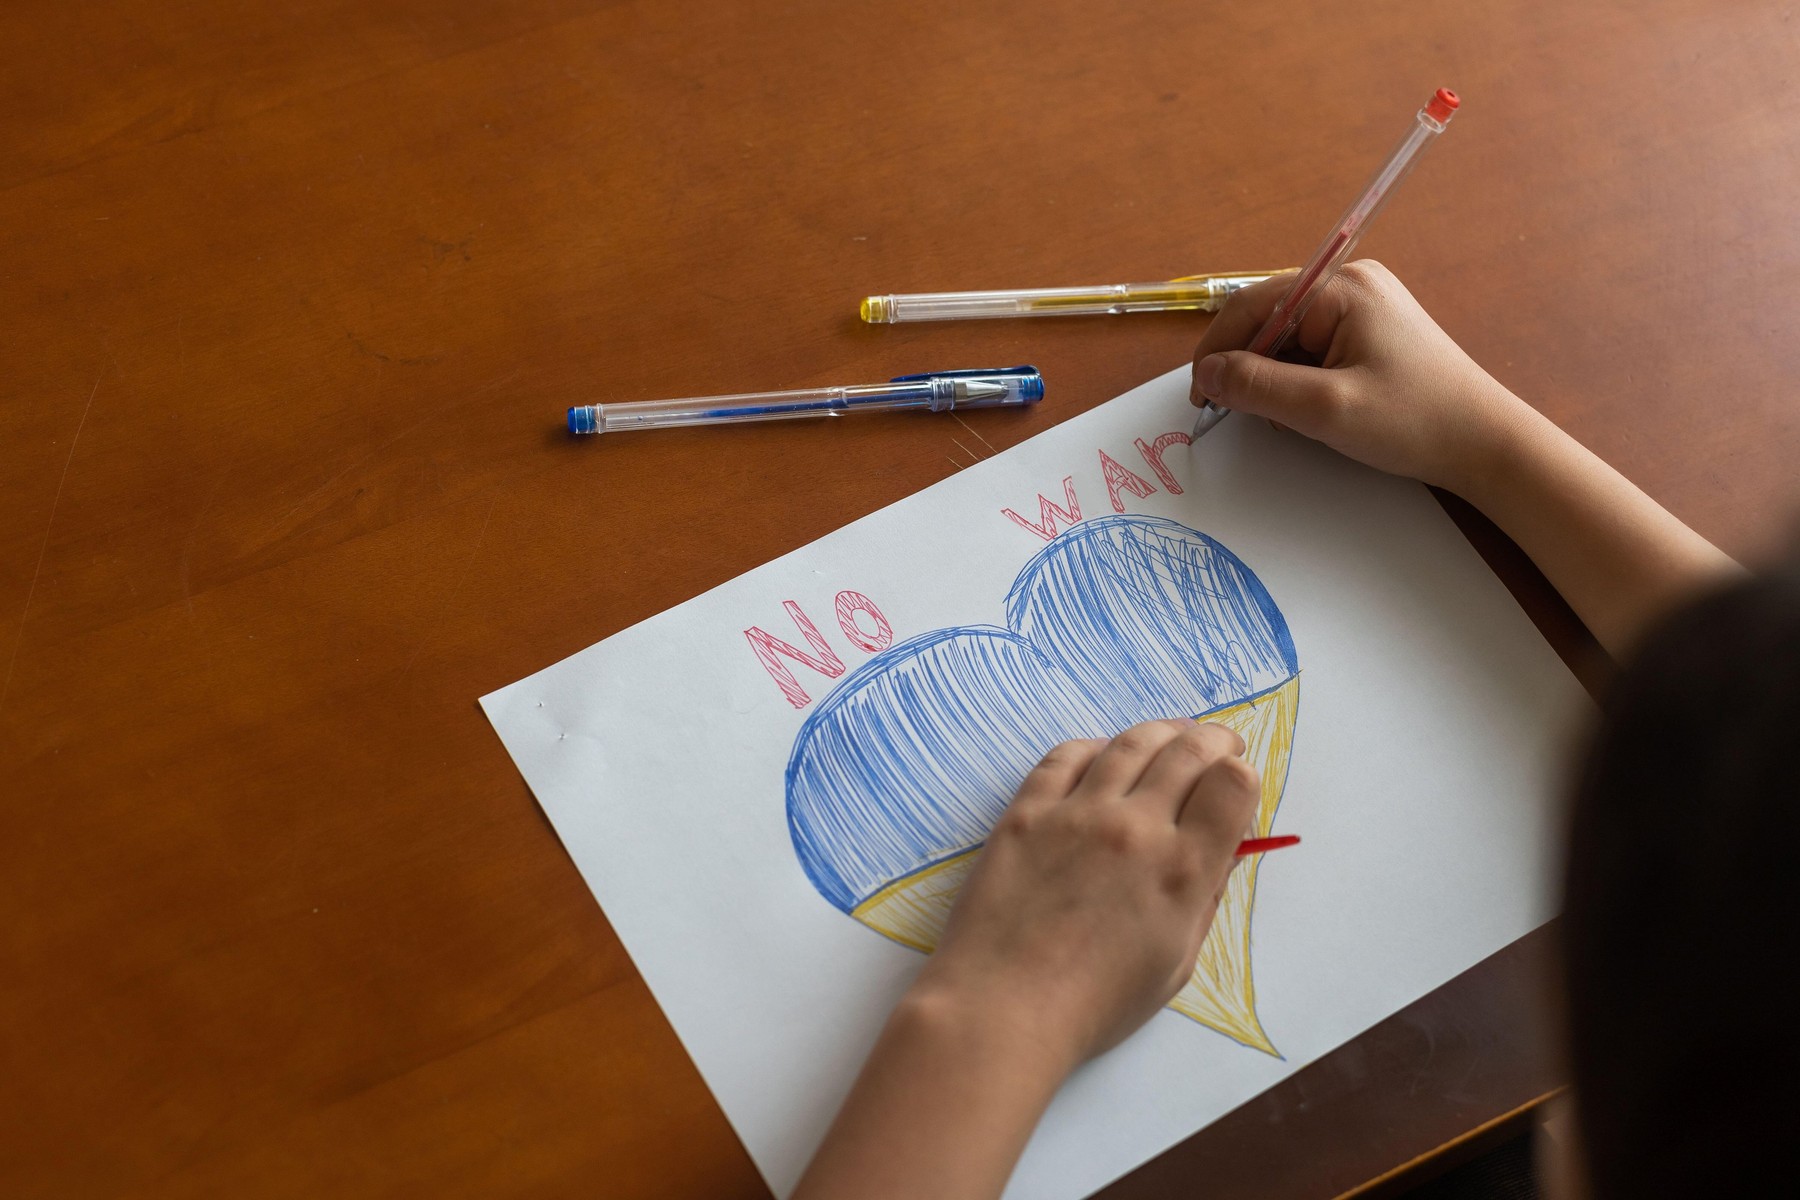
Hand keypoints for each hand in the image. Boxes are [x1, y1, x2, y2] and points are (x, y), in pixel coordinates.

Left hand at [909, 719, 1259, 1068]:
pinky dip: (1095, 747)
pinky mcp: (1026, 812)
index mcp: (1182, 871)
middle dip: (1213, 741)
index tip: (1236, 783)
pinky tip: (1102, 756)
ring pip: (1130, 743)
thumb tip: (1222, 851)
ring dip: (1161, 732)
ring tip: (1170, 737)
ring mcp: (1076, 813)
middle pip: (1187, 751)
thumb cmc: (1095, 1005)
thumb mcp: (1175, 964)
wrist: (1003, 1007)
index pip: (1232, 786)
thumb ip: (1204, 899)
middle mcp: (1135, 828)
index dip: (1241, 776)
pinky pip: (1065, 756)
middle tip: (1217, 745)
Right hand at [1189, 260, 1537, 492]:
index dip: (1217, 349)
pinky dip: (1297, 381)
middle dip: (1248, 367)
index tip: (1201, 396)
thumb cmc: (1414, 421)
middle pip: (1269, 318)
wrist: (1485, 444)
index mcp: (1342, 287)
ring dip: (1273, 379)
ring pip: (1287, 339)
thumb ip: (1258, 386)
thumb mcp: (1325, 408)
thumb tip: (1207, 373)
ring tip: (1290, 419)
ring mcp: (1362, 308)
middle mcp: (1350, 285)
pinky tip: (1309, 411)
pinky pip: (1311, 349)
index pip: (1254, 305)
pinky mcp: (1369, 333)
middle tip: (1242, 414)